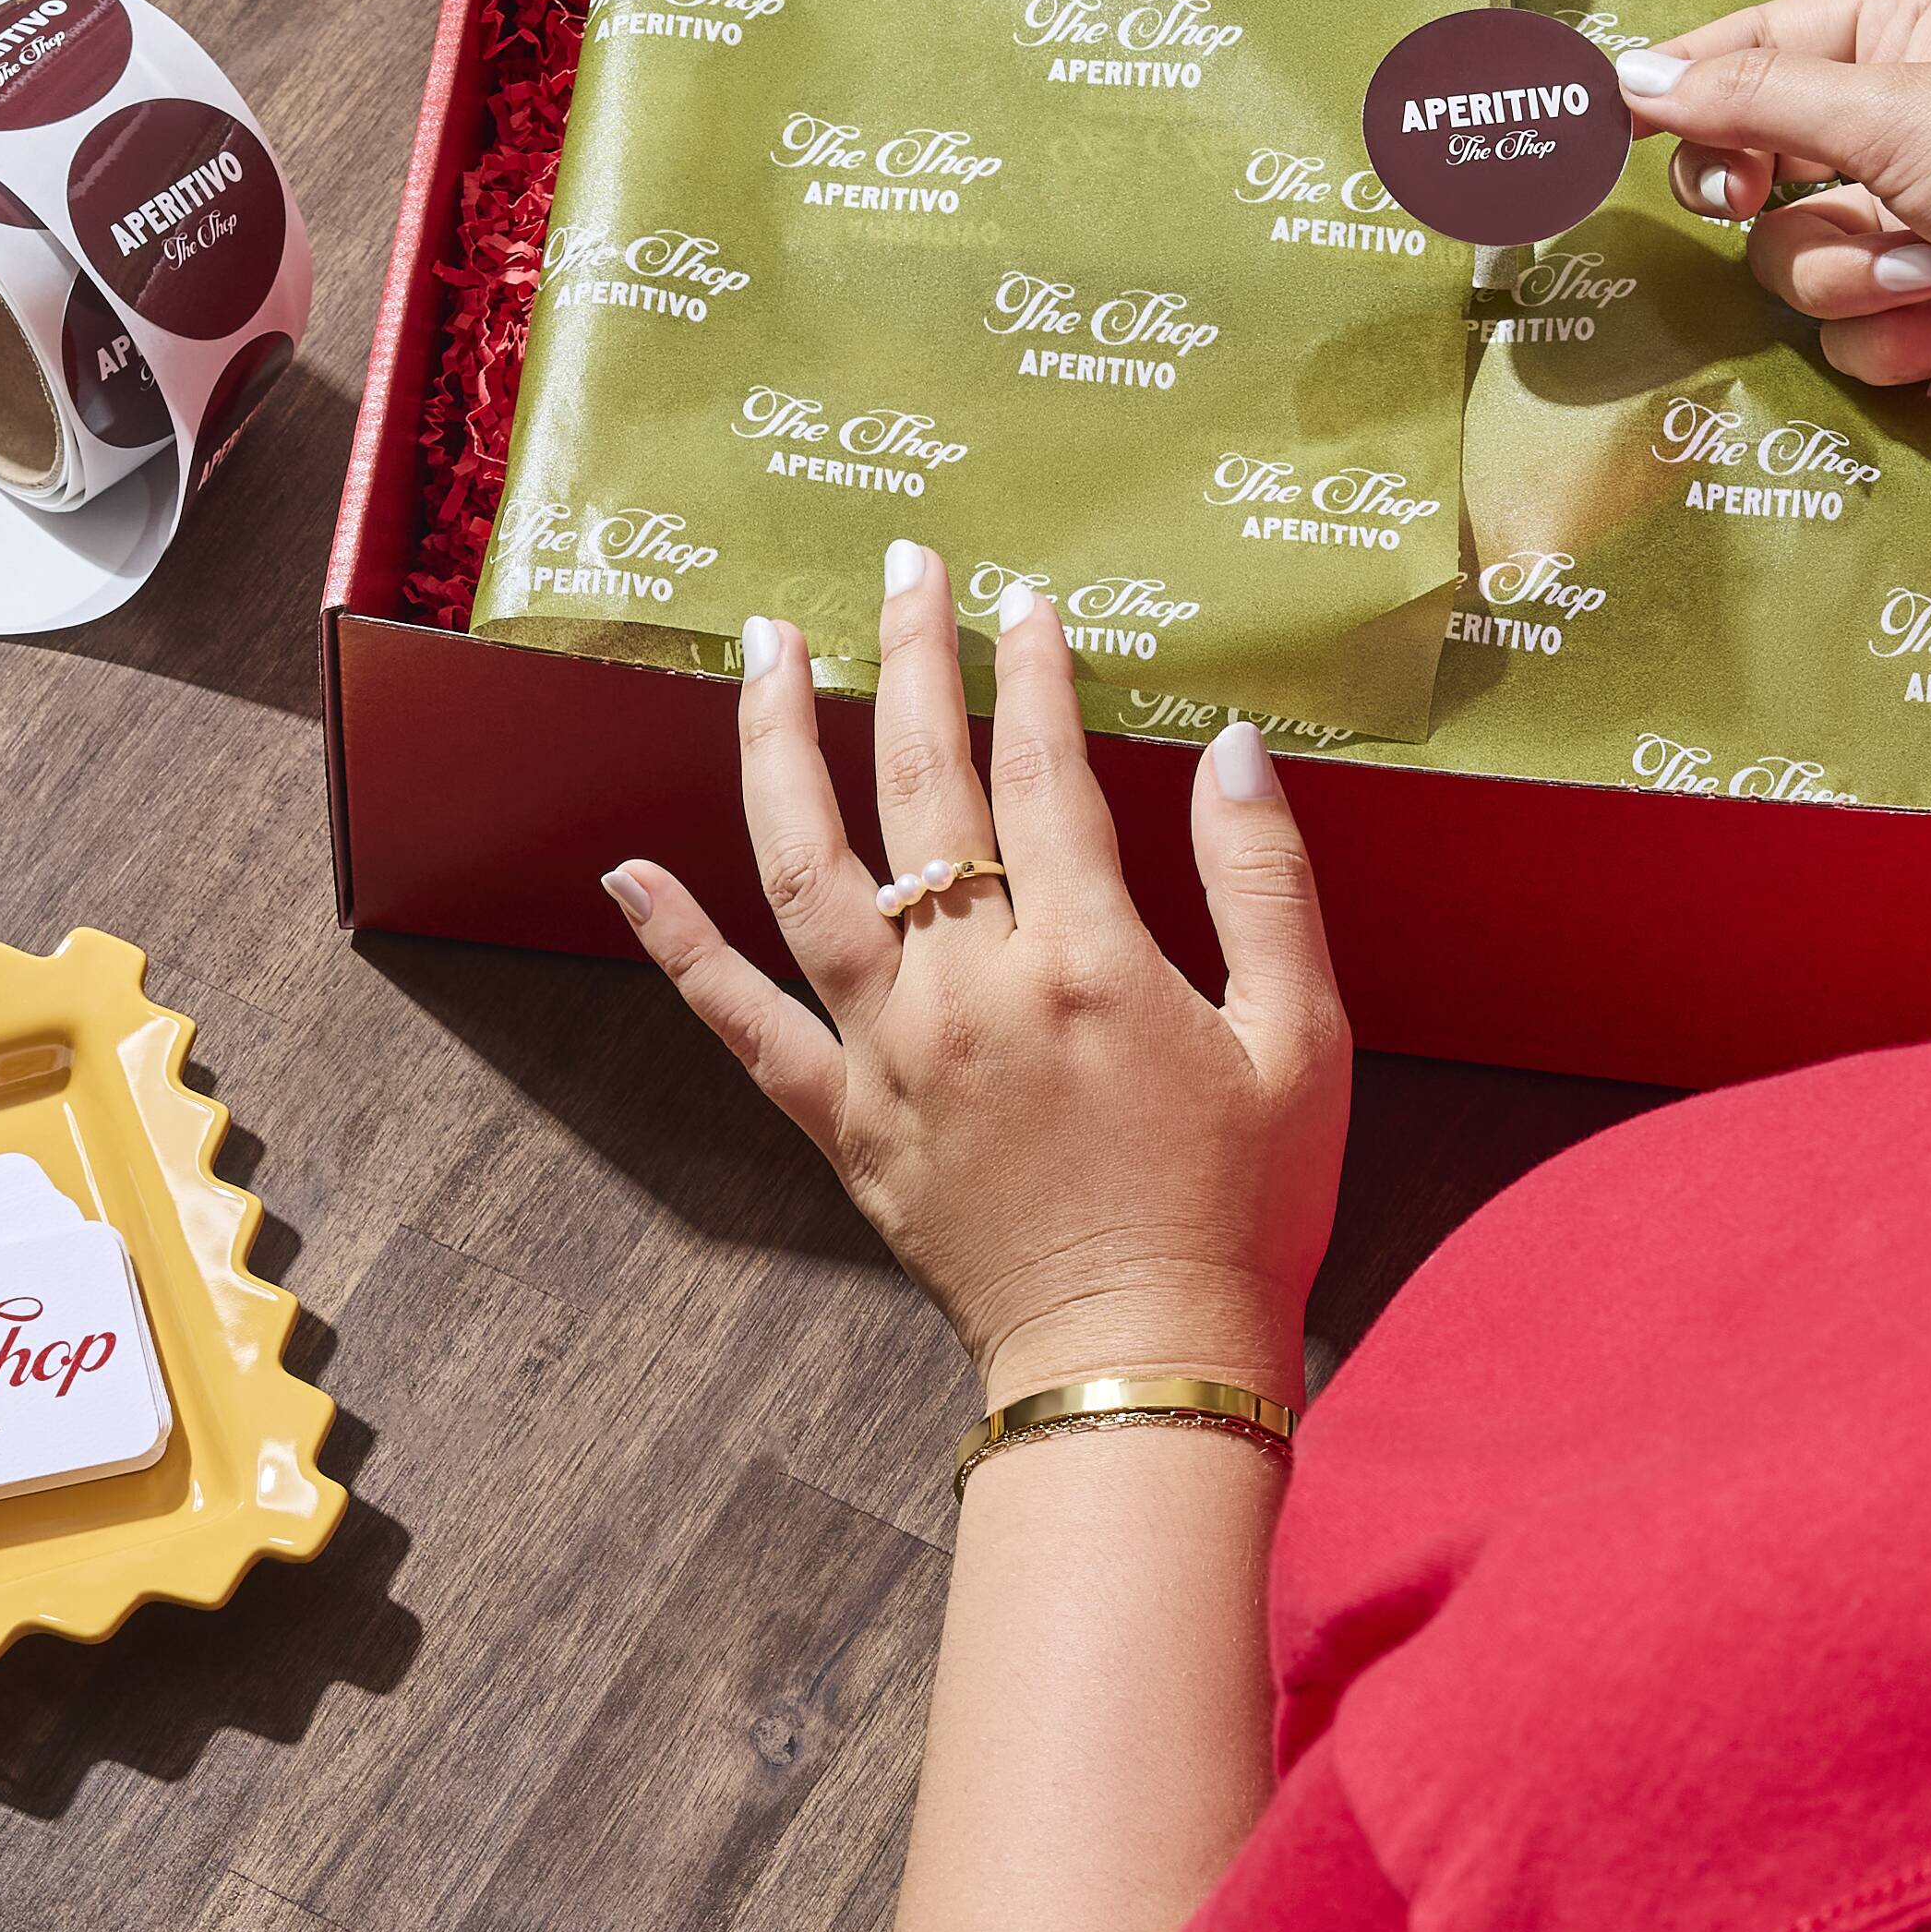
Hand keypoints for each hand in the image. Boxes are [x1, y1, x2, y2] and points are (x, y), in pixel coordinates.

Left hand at [604, 543, 1349, 1402]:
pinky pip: (739, 1023)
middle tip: (902, 568)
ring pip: (807, 870)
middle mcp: (971, 989)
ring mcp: (890, 1053)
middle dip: (909, 660)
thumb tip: (1229, 747)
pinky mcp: (841, 1121)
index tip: (1025, 598)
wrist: (1143, 1362)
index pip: (1043, 773)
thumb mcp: (1303, 1042)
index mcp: (1090, 962)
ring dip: (776, 747)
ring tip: (763, 650)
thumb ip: (1263, 883)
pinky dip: (677, 946)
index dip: (1033, 673)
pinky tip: (627, 873)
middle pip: (920, 788)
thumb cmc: (1241, 1209)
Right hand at [1614, 0, 1930, 434]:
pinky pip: (1848, 322)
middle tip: (1747, 200)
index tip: (1610, 116)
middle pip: (1767, 151)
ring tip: (1928, 269)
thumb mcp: (1896, 111)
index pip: (1768, 37)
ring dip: (1851, 272)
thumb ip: (1754, 98)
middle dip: (1767, 193)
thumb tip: (1638, 76)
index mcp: (1922, 28)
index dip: (1688, 78)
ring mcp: (1925, 212)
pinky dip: (1893, 327)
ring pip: (1798, 252)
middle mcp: (1919, 113)